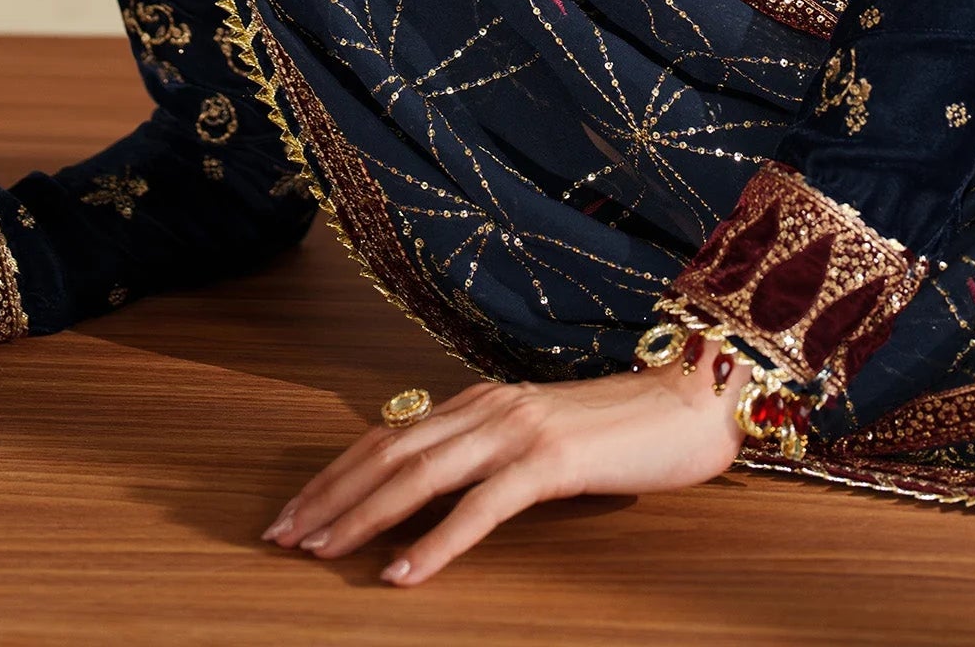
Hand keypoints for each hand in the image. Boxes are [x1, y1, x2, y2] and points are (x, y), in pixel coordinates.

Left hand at [261, 354, 752, 584]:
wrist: (693, 402)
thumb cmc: (621, 431)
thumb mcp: (539, 440)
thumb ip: (489, 456)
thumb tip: (435, 492)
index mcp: (479, 401)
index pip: (387, 436)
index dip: (334, 474)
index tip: (292, 513)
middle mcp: (487, 407)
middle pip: (388, 452)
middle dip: (329, 496)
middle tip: (281, 537)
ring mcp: (517, 430)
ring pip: (419, 473)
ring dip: (362, 515)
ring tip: (320, 552)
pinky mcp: (552, 461)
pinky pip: (481, 507)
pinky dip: (436, 542)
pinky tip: (403, 574)